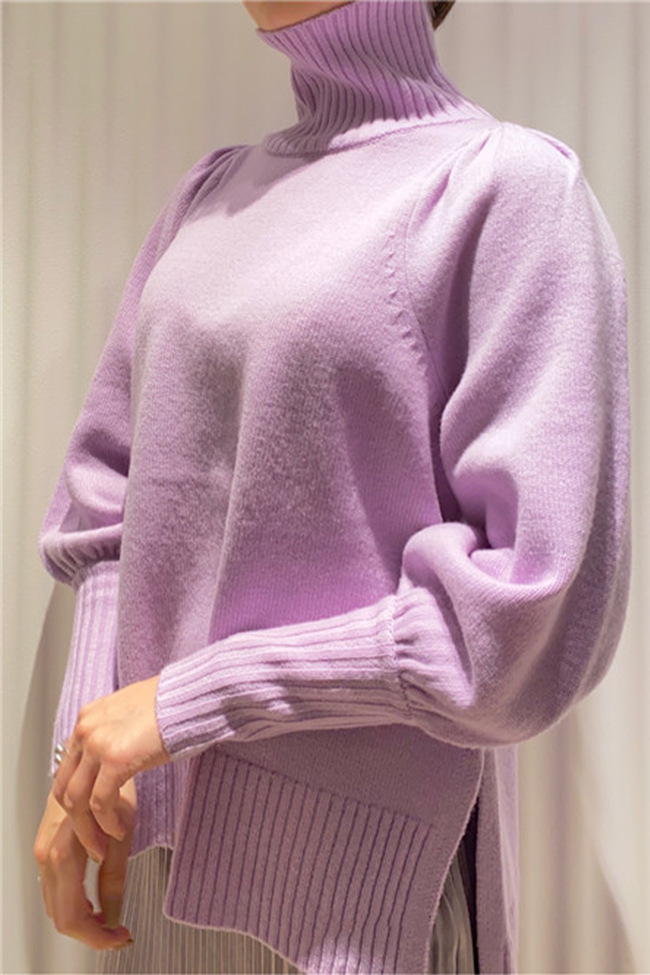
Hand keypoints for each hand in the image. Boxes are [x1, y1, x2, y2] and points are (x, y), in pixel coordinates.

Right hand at [34, 781, 135, 949]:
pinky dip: (73, 904)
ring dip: (82, 920)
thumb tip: (113, 918)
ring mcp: (43, 852)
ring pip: (55, 905)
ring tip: (110, 921)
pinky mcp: (46, 848)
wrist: (95, 759)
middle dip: (91, 933)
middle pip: (61, 916)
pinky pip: (54, 889)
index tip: (120, 937)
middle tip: (119, 934)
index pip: (73, 916)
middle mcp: (47, 856)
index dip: (98, 936)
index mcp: (63, 855)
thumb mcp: (121, 836)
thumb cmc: (111, 787)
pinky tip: (92, 903)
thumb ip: (114, 879)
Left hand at [52, 675, 169, 860]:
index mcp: (89, 718)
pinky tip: (120, 829)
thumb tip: (111, 762)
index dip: (76, 798)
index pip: (68, 767)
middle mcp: (86, 729)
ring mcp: (97, 743)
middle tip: (92, 842)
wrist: (192, 697)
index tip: (88, 818)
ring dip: (89, 830)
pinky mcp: (116, 759)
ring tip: (104, 844)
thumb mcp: (132, 715)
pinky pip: (101, 803)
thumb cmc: (174, 705)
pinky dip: (108, 823)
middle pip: (65, 786)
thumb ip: (114, 735)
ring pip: (77, 800)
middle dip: (77, 822)